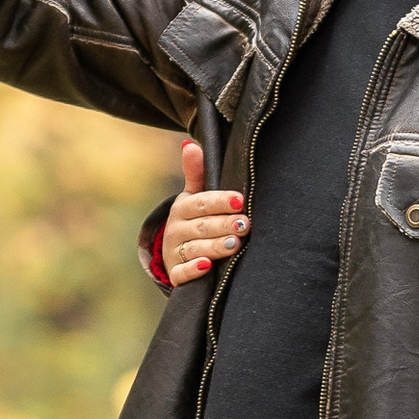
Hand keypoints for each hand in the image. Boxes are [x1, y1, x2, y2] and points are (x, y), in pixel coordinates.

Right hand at [163, 139, 243, 280]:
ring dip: (215, 246)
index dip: (220, 201)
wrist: (176, 252)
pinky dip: (193, 270)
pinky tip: (206, 266)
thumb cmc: (194, 219)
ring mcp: (174, 252)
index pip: (202, 202)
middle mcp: (176, 229)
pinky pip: (181, 273)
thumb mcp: (193, 196)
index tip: (239, 200)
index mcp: (182, 208)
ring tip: (235, 244)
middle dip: (224, 225)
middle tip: (245, 224)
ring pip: (195, 249)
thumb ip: (196, 173)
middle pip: (202, 226)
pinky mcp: (175, 273)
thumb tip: (189, 144)